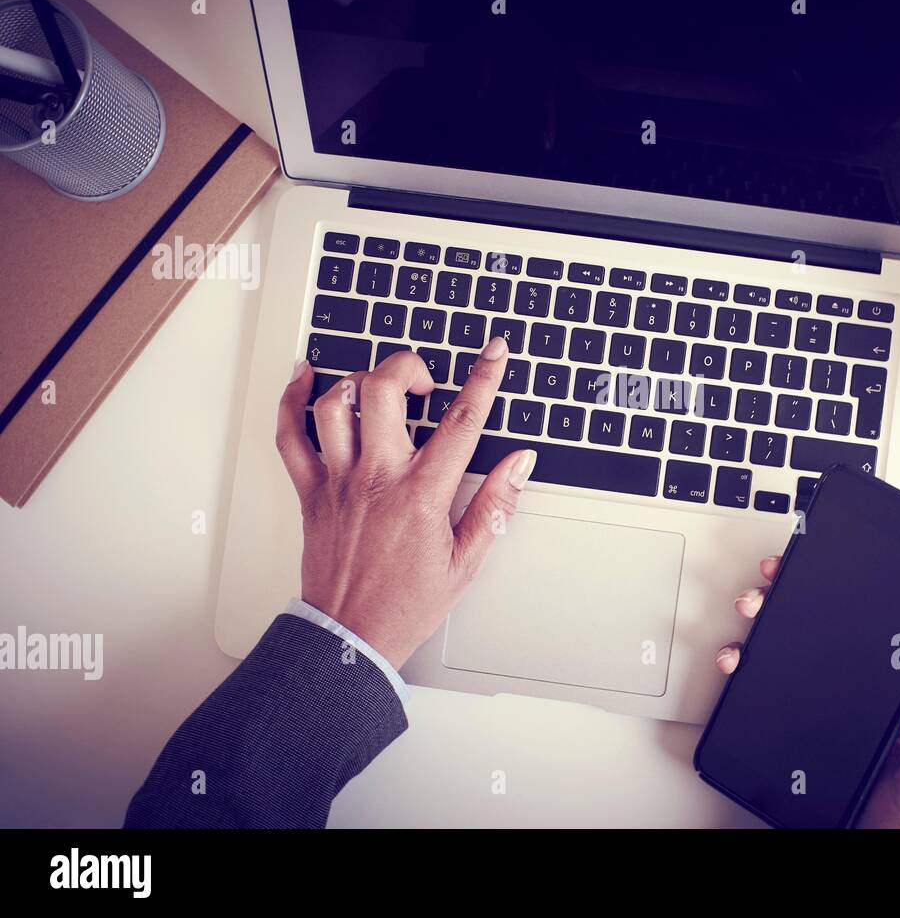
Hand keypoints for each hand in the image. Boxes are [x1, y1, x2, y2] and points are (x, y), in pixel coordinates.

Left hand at [275, 337, 534, 668]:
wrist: (349, 638)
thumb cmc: (406, 605)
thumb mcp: (467, 561)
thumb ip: (495, 505)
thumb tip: (519, 463)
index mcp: (422, 494)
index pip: (461, 421)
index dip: (483, 378)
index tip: (494, 352)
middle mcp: (377, 478)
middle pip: (385, 390)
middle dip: (410, 366)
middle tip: (426, 382)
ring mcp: (339, 482)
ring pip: (337, 404)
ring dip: (360, 382)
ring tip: (380, 388)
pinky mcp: (310, 492)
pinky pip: (290, 435)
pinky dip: (292, 399)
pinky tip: (304, 378)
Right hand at [715, 557, 899, 828]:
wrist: (847, 855)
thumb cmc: (889, 823)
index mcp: (889, 703)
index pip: (871, 639)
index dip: (849, 601)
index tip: (829, 572)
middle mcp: (848, 701)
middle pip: (818, 635)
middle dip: (789, 599)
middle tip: (773, 585)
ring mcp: (811, 712)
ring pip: (782, 652)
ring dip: (760, 624)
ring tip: (751, 612)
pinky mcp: (781, 730)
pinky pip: (757, 690)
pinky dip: (740, 667)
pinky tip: (736, 659)